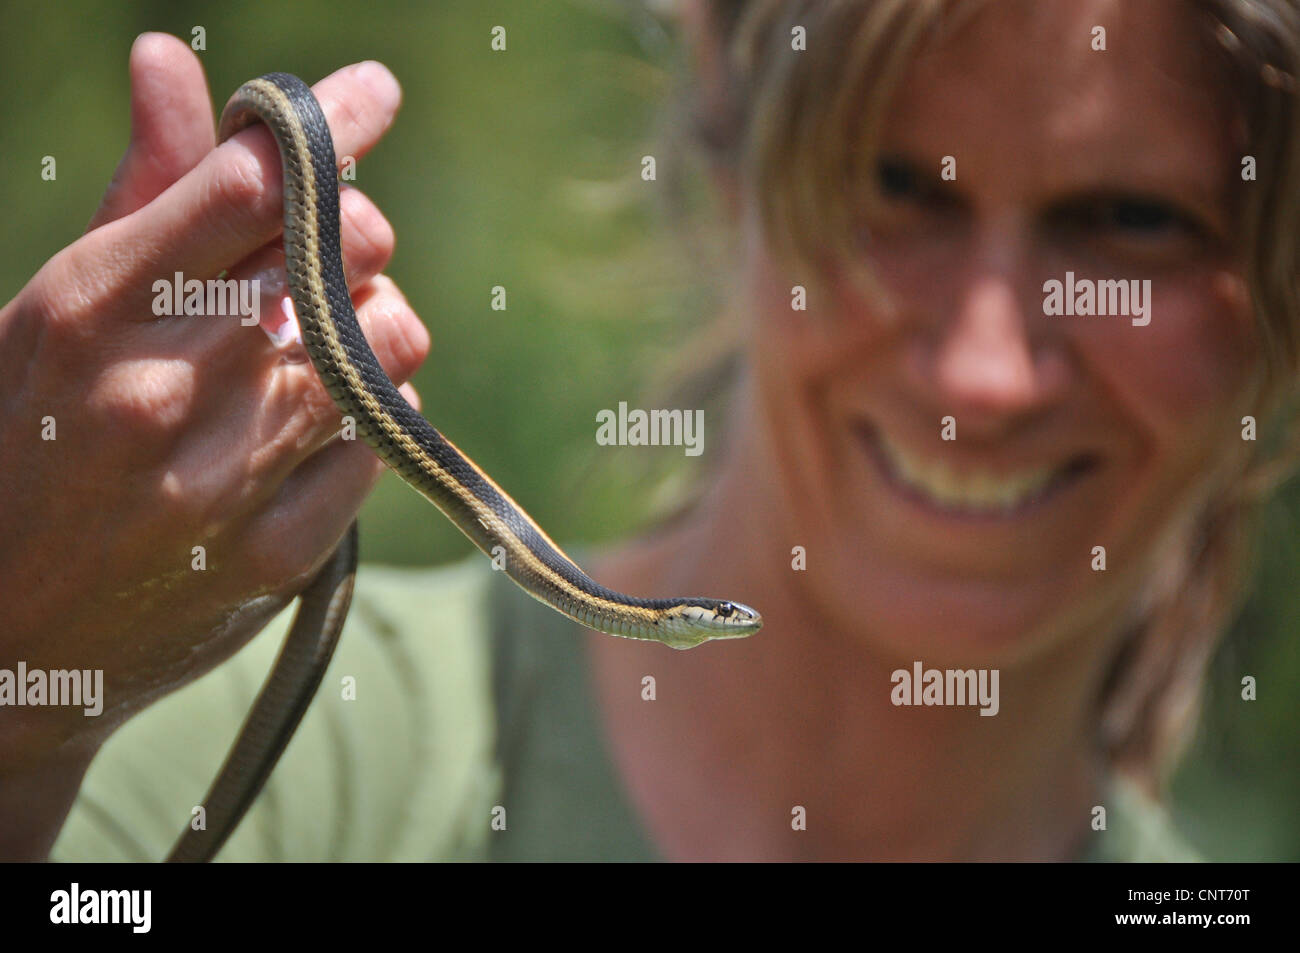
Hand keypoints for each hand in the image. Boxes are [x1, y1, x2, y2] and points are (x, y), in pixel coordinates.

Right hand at [0, 34, 428, 857]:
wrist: (3, 644)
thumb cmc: (22, 450)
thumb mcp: (54, 314)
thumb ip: (141, 196)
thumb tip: (170, 58)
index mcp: (90, 310)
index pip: (251, 184)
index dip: (331, 124)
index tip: (374, 93)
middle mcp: (160, 390)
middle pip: (344, 253)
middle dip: (351, 236)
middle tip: (321, 254)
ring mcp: (224, 481)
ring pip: (385, 340)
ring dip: (367, 326)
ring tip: (308, 349)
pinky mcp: (278, 555)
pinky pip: (384, 437)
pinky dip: (368, 415)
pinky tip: (311, 428)